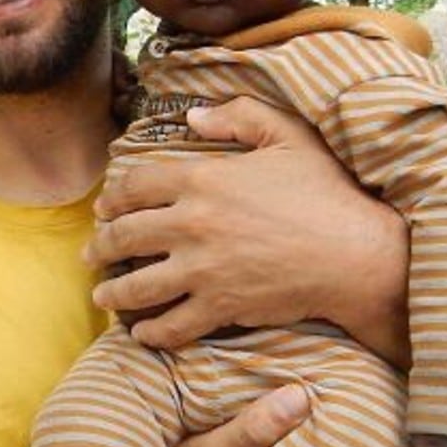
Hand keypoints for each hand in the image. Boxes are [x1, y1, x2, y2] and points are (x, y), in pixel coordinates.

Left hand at [88, 96, 408, 358]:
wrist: (356, 254)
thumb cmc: (325, 191)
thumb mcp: (287, 135)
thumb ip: (237, 117)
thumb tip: (193, 115)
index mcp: (202, 180)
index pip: (136, 185)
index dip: (113, 196)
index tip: (103, 206)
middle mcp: (192, 225)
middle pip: (126, 236)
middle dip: (101, 245)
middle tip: (91, 252)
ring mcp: (203, 270)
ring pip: (139, 285)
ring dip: (113, 291)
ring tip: (101, 295)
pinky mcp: (220, 306)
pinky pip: (173, 324)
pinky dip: (151, 331)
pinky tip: (141, 332)